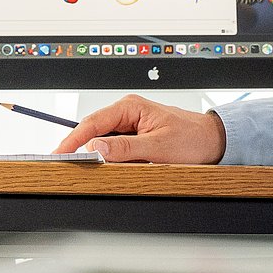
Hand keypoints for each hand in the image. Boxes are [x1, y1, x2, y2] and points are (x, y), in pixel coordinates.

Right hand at [54, 94, 225, 163]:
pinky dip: (111, 158)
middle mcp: (128, 112)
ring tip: (90, 165)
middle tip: (67, 164)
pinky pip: (115, 147)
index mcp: (131, 107)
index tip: (60, 152)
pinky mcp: (135, 136)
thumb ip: (125, 148)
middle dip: (82, 148)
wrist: (213, 141)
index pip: (92, 122)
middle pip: (94, 131)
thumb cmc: (192, 139)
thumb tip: (96, 148)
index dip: (73, 139)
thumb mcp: (158, 147)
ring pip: (104, 141)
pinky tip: (111, 166)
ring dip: (99, 155)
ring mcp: (131, 124)